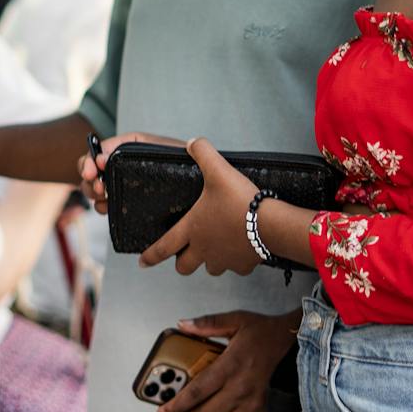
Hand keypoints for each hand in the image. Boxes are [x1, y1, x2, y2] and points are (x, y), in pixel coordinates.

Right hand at [77, 130, 184, 213]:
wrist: (203, 182)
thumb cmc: (183, 159)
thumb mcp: (157, 146)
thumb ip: (131, 145)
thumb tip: (103, 156)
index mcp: (126, 148)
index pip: (97, 151)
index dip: (88, 160)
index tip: (92, 170)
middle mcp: (120, 166)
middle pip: (90, 172)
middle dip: (89, 181)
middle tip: (99, 188)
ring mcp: (123, 186)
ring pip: (96, 190)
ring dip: (94, 194)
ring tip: (104, 198)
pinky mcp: (129, 204)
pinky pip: (108, 206)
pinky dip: (103, 207)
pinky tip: (108, 208)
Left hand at [139, 139, 260, 274]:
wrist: (270, 223)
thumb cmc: (240, 200)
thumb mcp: (218, 170)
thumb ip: (203, 153)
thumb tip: (193, 143)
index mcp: (191, 229)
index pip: (163, 247)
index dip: (151, 256)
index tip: (142, 263)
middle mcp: (204, 250)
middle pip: (184, 266)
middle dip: (182, 262)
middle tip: (183, 255)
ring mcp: (224, 260)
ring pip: (211, 268)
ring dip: (210, 260)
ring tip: (216, 248)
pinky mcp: (243, 265)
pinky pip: (237, 267)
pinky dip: (237, 261)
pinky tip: (242, 248)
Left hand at [157, 310, 297, 411]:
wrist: (286, 339)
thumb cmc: (258, 331)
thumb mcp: (233, 320)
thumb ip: (207, 323)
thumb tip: (183, 324)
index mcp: (230, 366)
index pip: (197, 392)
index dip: (176, 405)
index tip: (162, 411)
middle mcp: (241, 387)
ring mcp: (253, 402)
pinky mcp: (263, 410)